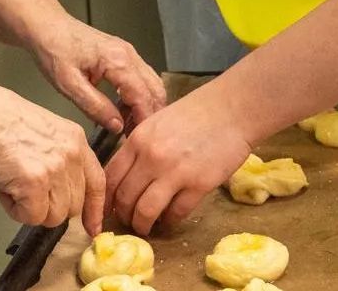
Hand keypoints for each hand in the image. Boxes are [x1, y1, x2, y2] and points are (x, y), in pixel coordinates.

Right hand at [0, 62, 107, 234]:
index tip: (92, 225)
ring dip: (31, 208)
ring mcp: (56, 169)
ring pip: (54, 216)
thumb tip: (61, 190)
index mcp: (75, 139)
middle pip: (74, 205)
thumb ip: (60, 158)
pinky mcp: (35, 183)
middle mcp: (72, 154)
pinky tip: (4, 189)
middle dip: (49, 206)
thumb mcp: (44, 131)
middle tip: (25, 188)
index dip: (95, 208)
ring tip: (12, 184)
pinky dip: (15, 210)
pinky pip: (32, 217)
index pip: (97, 182)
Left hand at [28, 14, 166, 133]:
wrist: (46, 26)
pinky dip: (140, 97)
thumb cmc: (53, 49)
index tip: (140, 140)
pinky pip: (141, 78)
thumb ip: (95, 106)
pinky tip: (126, 111)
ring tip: (131, 128)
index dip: (144, 120)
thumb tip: (116, 126)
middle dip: (150, 115)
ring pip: (151, 84)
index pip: (144, 96)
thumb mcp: (68, 84)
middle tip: (138, 139)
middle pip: (155, 90)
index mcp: (117, 60)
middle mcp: (128, 54)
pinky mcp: (122, 55)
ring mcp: (128, 53)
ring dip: (147, 106)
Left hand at [105, 86, 253, 234]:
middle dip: (124, 215)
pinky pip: (176, 213)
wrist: (231, 109)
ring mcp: (175, 172)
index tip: (108, 210)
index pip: (111, 178)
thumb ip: (139, 147)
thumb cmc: (196, 113)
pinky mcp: (199, 184)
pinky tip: (170, 219)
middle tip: (129, 221)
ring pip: (146, 211)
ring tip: (146, 227)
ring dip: (143, 224)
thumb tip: (125, 176)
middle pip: (125, 198)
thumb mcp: (157, 122)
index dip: (106, 199)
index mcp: (138, 139)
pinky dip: (170, 221)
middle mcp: (152, 157)